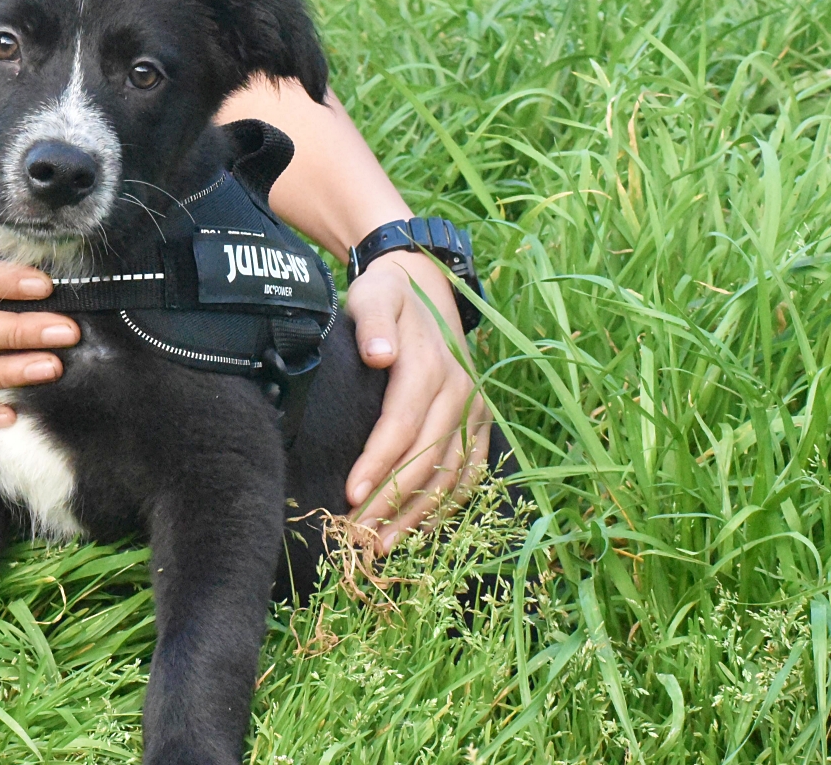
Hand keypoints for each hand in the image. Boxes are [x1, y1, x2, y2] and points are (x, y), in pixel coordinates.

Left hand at [344, 250, 489, 550]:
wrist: (428, 286)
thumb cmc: (389, 296)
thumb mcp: (374, 293)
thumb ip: (373, 320)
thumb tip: (379, 353)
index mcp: (430, 365)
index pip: (403, 424)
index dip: (380, 463)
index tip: (351, 495)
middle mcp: (460, 391)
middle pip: (428, 458)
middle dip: (393, 502)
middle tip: (358, 537)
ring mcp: (474, 409)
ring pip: (452, 473)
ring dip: (419, 514)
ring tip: (384, 544)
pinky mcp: (479, 422)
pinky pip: (470, 472)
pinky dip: (448, 504)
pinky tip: (420, 529)